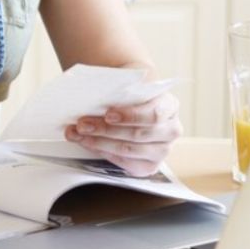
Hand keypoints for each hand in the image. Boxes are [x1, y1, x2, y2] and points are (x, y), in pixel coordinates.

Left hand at [64, 92, 181, 177]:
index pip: (153, 114)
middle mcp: (171, 130)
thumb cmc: (129, 92)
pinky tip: (88, 143)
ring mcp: (162, 150)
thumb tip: (88, 91)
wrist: (133, 102)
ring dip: (99, 142)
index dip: (130, 116)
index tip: (108, 114)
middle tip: (82, 124)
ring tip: (79, 134)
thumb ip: (116, 87)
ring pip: (129, 150)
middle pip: (138, 134)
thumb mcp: (126, 83)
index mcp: (170, 106)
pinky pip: (126, 163)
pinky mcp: (150, 165)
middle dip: (106, 130)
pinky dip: (104, 152)